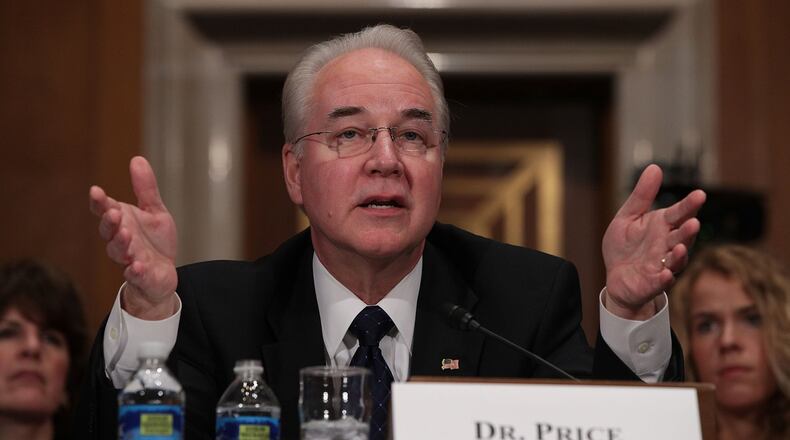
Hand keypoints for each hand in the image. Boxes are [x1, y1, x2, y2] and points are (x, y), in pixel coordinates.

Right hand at [89, 156, 177, 318]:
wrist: (162, 274)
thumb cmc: (154, 241)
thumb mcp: (155, 211)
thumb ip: (146, 189)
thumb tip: (137, 159)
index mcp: (121, 222)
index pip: (104, 210)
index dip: (99, 202)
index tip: (96, 191)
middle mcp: (120, 240)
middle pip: (108, 231)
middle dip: (110, 222)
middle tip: (114, 213)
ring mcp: (129, 259)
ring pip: (119, 252)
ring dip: (120, 243)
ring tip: (126, 234)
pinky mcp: (141, 276)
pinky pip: (135, 274)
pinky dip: (135, 271)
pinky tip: (137, 266)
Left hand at [602, 164, 705, 319]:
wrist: (615, 277)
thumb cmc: (625, 246)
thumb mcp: (628, 217)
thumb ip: (642, 196)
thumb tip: (654, 167)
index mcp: (662, 226)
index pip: (678, 213)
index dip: (689, 205)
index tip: (700, 194)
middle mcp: (667, 245)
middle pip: (681, 236)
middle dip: (688, 230)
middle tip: (693, 222)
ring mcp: (662, 265)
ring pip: (676, 259)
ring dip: (680, 254)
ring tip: (681, 246)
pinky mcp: (653, 283)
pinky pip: (661, 282)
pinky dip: (665, 279)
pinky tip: (666, 274)